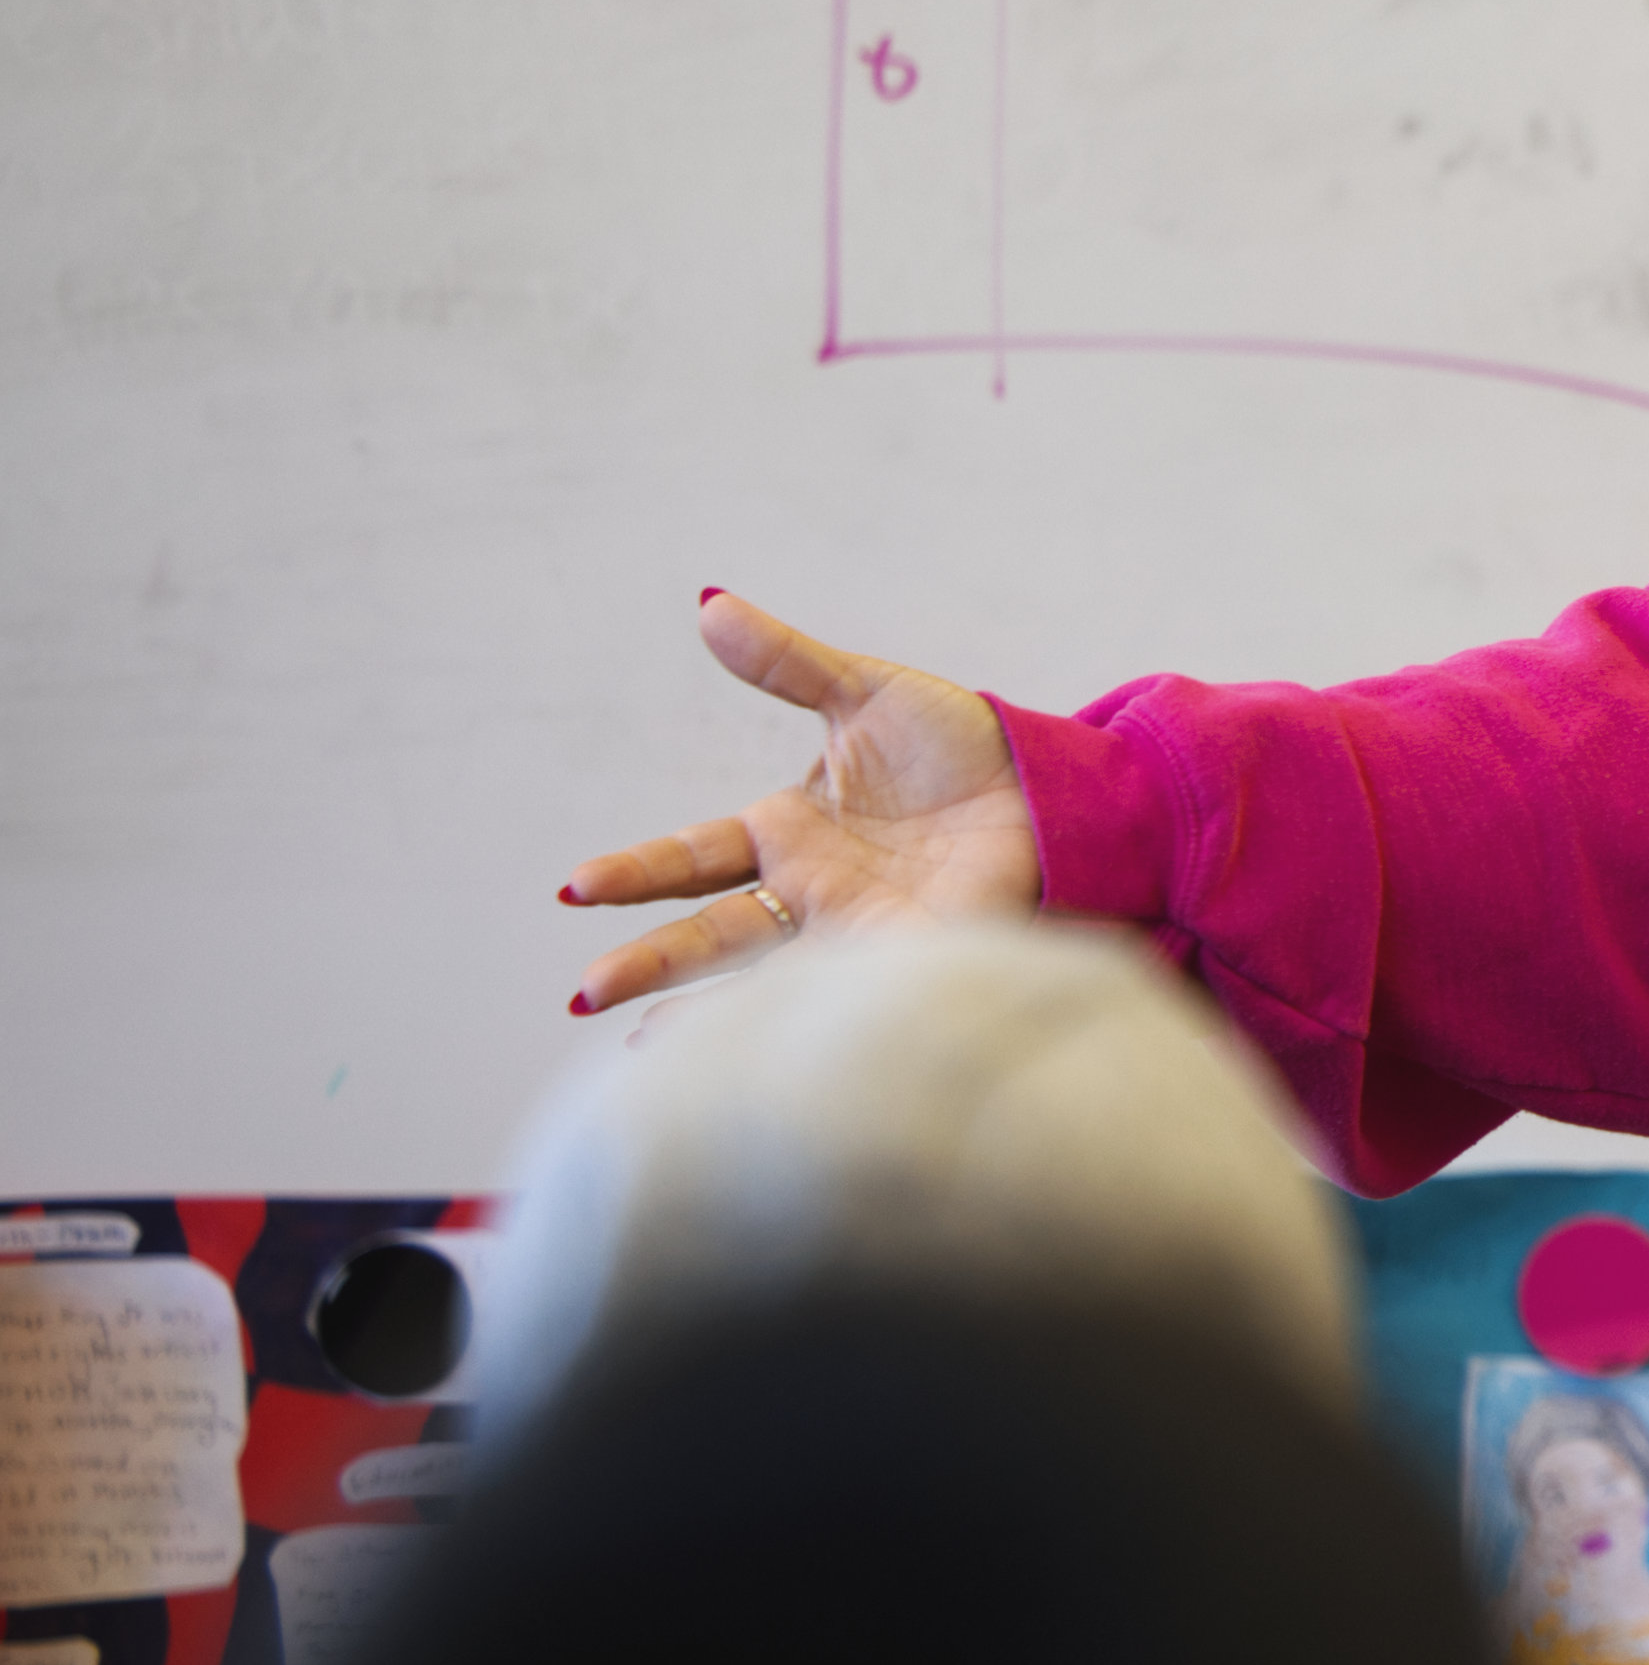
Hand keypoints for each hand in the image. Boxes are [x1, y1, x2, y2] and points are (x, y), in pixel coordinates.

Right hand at [555, 592, 1042, 1012]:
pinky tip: (759, 1060)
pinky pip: (845, 997)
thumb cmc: (966, 746)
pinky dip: (800, 1024)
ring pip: (765, 979)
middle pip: (712, 934)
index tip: (574, 888)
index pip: (691, 859)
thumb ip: (787, 661)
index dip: (635, 874)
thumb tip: (709, 604)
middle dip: (649, 963)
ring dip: (705, 1014)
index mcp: (790, 830)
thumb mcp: (867, 693)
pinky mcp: (912, 957)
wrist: (1058, 789)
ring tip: (641, 1050)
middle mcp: (812, 890)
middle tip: (585, 993)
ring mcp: (858, 930)